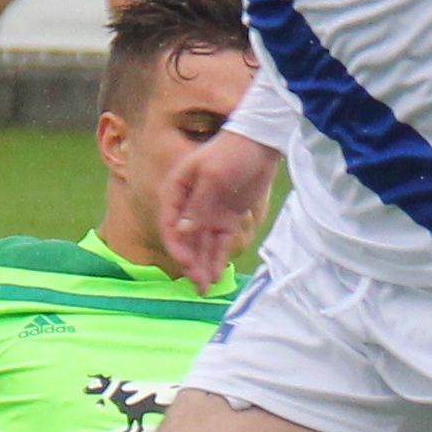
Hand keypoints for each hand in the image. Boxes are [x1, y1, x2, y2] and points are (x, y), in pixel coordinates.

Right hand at [159, 131, 280, 287]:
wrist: (262, 142)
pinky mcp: (226, 219)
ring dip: (202, 265)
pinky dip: (217, 258)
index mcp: (177, 190)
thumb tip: (183, 233)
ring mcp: (208, 213)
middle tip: (198, 284)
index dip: (176, 246)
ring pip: (201, 245)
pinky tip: (216, 275)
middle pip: (185, 239)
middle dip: (190, 262)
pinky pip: (218, 243)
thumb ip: (198, 205)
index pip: (169, 223)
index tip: (186, 263)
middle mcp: (189, 204)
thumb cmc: (232, 151)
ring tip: (205, 288)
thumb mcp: (213, 175)